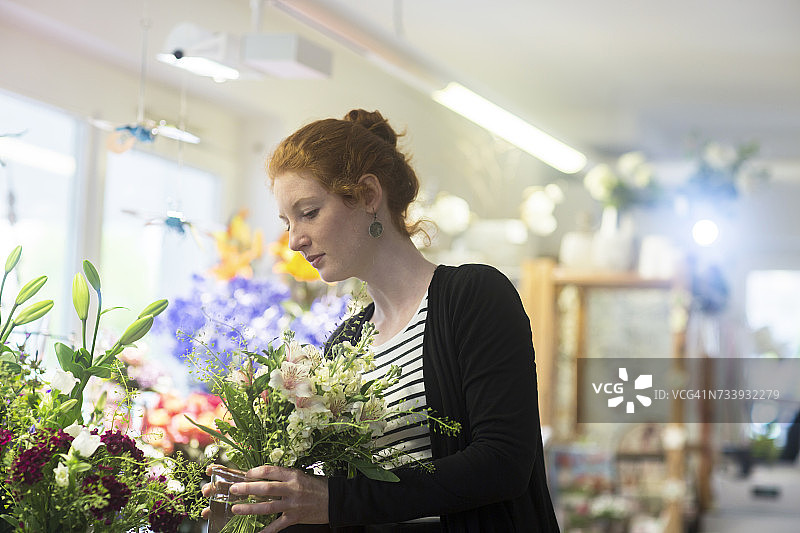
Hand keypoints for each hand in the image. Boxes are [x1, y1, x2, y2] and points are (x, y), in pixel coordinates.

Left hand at [200, 464, 328, 532]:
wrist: (334, 500)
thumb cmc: (317, 486)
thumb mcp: (301, 475)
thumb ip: (284, 476)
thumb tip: (263, 476)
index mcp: (293, 476)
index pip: (271, 471)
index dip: (255, 472)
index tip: (245, 474)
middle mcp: (292, 489)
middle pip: (266, 488)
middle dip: (247, 488)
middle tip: (234, 489)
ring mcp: (293, 505)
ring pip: (268, 507)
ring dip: (250, 508)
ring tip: (236, 508)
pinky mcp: (295, 518)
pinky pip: (277, 525)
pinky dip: (266, 531)